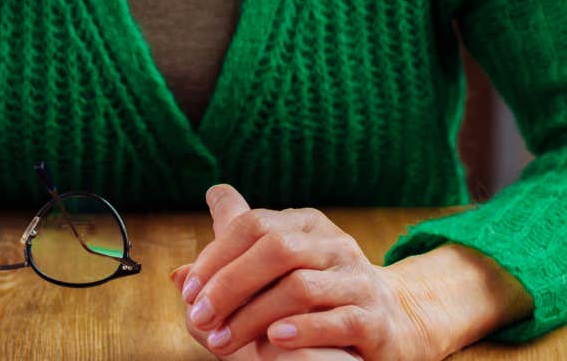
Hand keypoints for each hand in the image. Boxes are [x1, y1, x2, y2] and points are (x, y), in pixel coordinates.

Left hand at [173, 185, 443, 360]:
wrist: (390, 325)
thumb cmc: (314, 304)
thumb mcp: (270, 280)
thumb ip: (227, 274)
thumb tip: (176, 275)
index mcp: (304, 226)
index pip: (252, 223)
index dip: (215, 257)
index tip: (189, 294)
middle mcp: (332, 245)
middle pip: (275, 248)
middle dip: (230, 286)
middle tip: (202, 320)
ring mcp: (356, 279)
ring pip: (300, 287)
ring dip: (254, 317)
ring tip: (225, 344)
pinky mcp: (373, 318)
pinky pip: (338, 319)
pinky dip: (303, 330)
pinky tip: (275, 341)